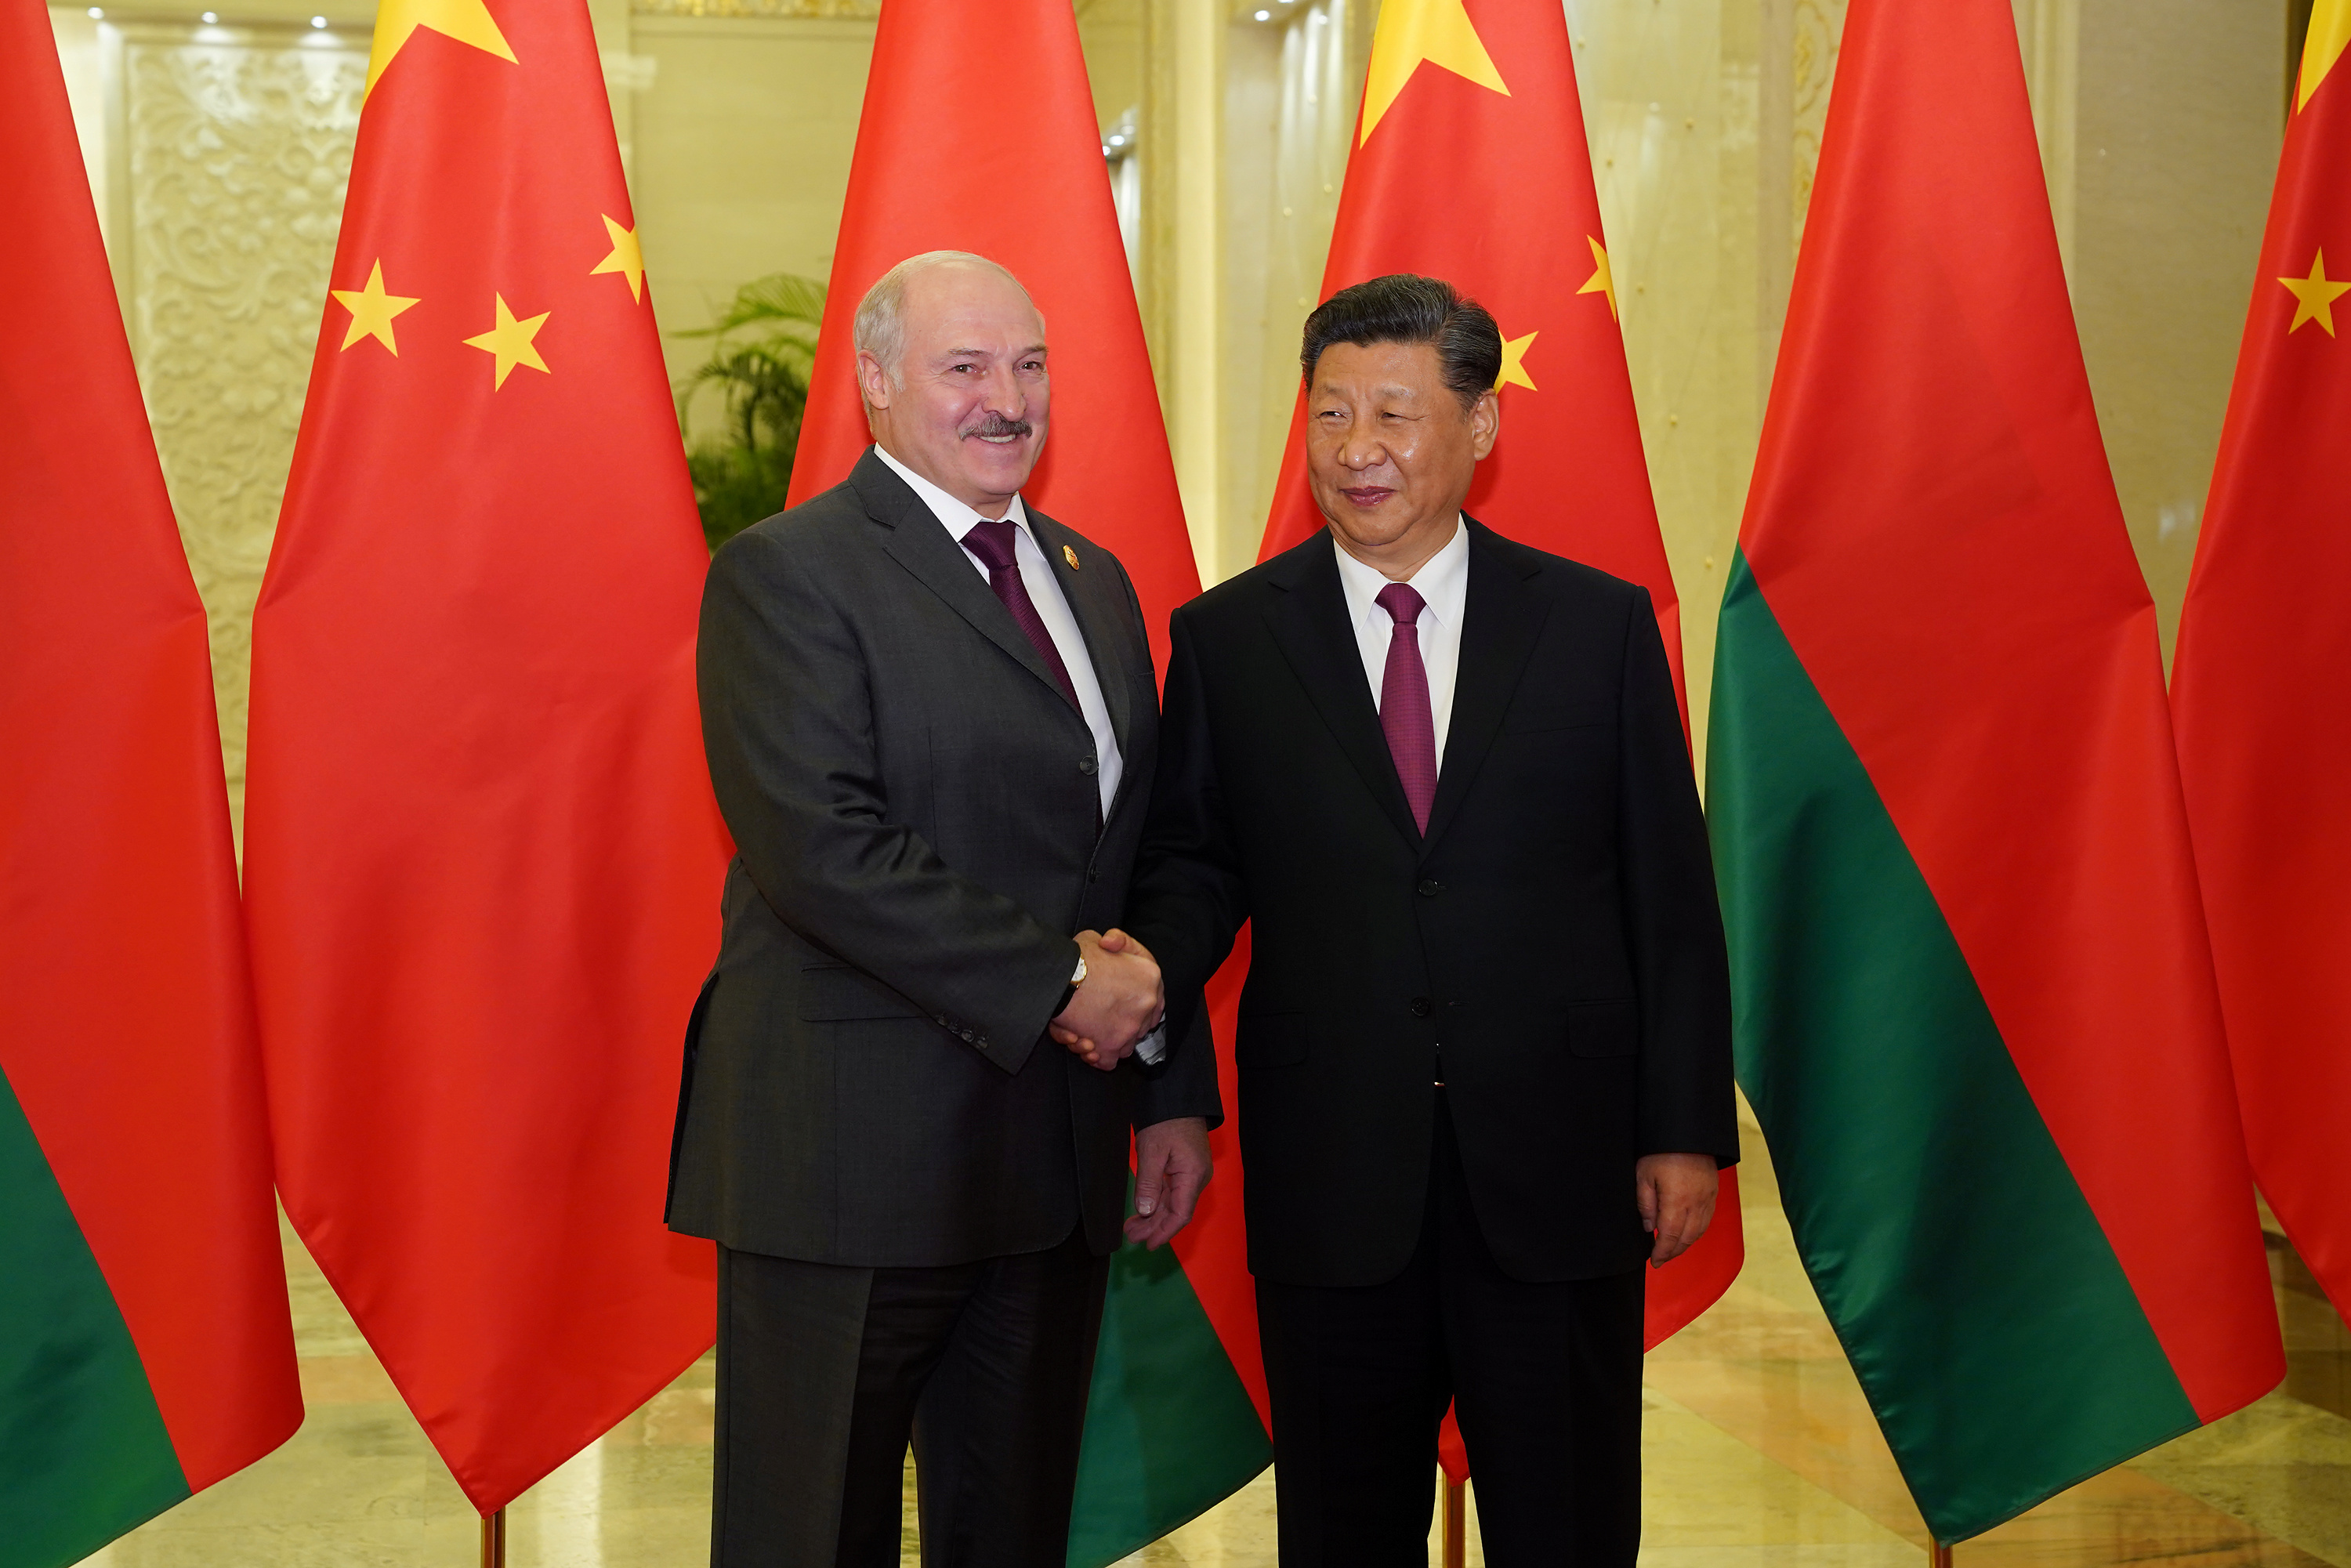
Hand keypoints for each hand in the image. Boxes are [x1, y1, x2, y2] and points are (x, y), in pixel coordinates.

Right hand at [1049, 929, 1162, 1071]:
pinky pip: (1108, 1061)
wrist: (1058, 978)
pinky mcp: (1110, 1047)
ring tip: (1084, 1034)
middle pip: (1140, 1022)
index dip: (1140, 1000)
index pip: (1155, 995)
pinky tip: (1083, 1046)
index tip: (1127, 1002)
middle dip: (1121, 1022)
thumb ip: (1112, 943)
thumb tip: (1110, 944)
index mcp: (1150, 974)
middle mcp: (1147, 1003)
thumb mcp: (1096, 937)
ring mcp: (1130, 1028)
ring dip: (1106, 1041)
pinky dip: (1096, 1058)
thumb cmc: (1076, 957)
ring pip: (1124, 1044)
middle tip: (1099, 1018)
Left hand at [1125, 1117, 1210, 1248]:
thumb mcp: (1153, 1151)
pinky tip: (1142, 1210)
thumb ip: (1149, 1183)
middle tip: (1130, 1236)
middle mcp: (1196, 1179)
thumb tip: (1144, 1212)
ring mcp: (1191, 1174)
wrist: (1177, 1098)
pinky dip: (1156, 1202)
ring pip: (1172, 1203)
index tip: (1149, 1245)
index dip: (1164, 1232)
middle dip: (1153, 1226)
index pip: (1181, 1214)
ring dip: (1153, 1216)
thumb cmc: (1166, 1122)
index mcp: (1193, 1176)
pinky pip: (1171, 1191)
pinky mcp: (1184, 1168)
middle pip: (1175, 1211)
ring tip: (1131, 1228)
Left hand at [1636, 1153, 1718, 1265]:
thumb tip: (1649, 1227)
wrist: (1689, 1132)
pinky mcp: (1713, 1192)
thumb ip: (1646, 1203)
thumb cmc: (1662, 1151)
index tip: (1654, 1261)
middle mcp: (1696, 1204)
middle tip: (1661, 1259)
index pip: (1670, 1236)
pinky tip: (1687, 1233)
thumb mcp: (1644, 1175)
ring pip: (1699, 1231)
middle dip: (1673, 1252)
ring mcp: (1707, 1198)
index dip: (1662, 1252)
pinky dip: (1697, 1231)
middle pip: (1686, 1238)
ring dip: (1686, 1244)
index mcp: (1677, 1201)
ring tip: (1672, 1249)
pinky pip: (1707, 1219)